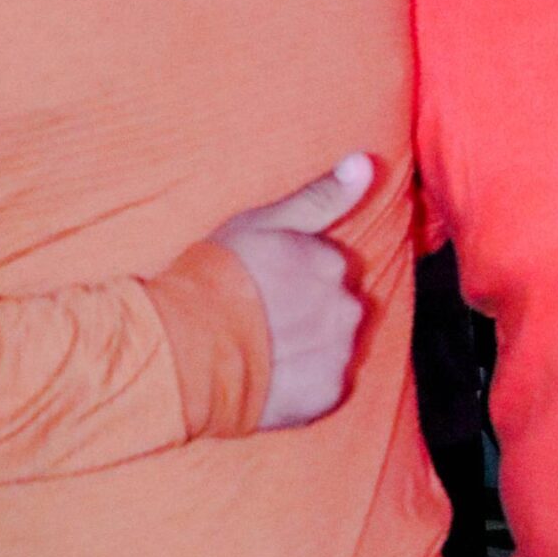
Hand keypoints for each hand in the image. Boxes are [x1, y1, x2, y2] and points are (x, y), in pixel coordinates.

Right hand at [210, 155, 371, 429]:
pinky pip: (327, 383)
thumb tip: (367, 163)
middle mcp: (346, 306)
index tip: (266, 285)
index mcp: (331, 262)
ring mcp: (340, 352)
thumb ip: (321, 195)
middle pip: (339, 306)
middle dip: (312, 311)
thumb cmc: (217, 278)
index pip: (329, 265)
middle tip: (264, 320)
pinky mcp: (329, 393)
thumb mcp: (263, 223)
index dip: (296, 275)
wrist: (190, 350)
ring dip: (312, 346)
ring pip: (337, 344)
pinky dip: (307, 382)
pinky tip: (273, 376)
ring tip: (267, 350)